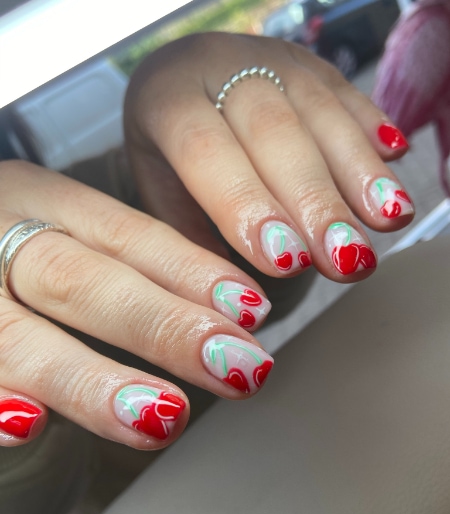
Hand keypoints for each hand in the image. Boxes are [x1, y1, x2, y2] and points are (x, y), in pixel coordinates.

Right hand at [0, 161, 273, 448]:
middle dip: (163, 326)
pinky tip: (27, 427)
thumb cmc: (31, 284)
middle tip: (238, 368)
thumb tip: (238, 315)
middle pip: (81, 279)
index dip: (189, 273)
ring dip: (90, 379)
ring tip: (164, 416)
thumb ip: (136, 276)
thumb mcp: (76, 252)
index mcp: (38, 200)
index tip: (252, 311)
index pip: (124, 233)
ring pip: (18, 336)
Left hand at [124, 32, 413, 281]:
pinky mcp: (307, 64)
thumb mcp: (157, 193)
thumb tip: (235, 298)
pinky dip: (370, 127)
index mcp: (166, 101)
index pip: (205, 153)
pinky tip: (394, 158)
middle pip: (272, 133)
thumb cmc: (165, 152)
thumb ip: (190, 239)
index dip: (249, 207)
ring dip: (358, 170)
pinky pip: (344, 92)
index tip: (288, 263)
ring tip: (388, 218)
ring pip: (317, 111)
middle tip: (346, 257)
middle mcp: (217, 67)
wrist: (177, 79)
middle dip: (315, 201)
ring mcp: (267, 60)